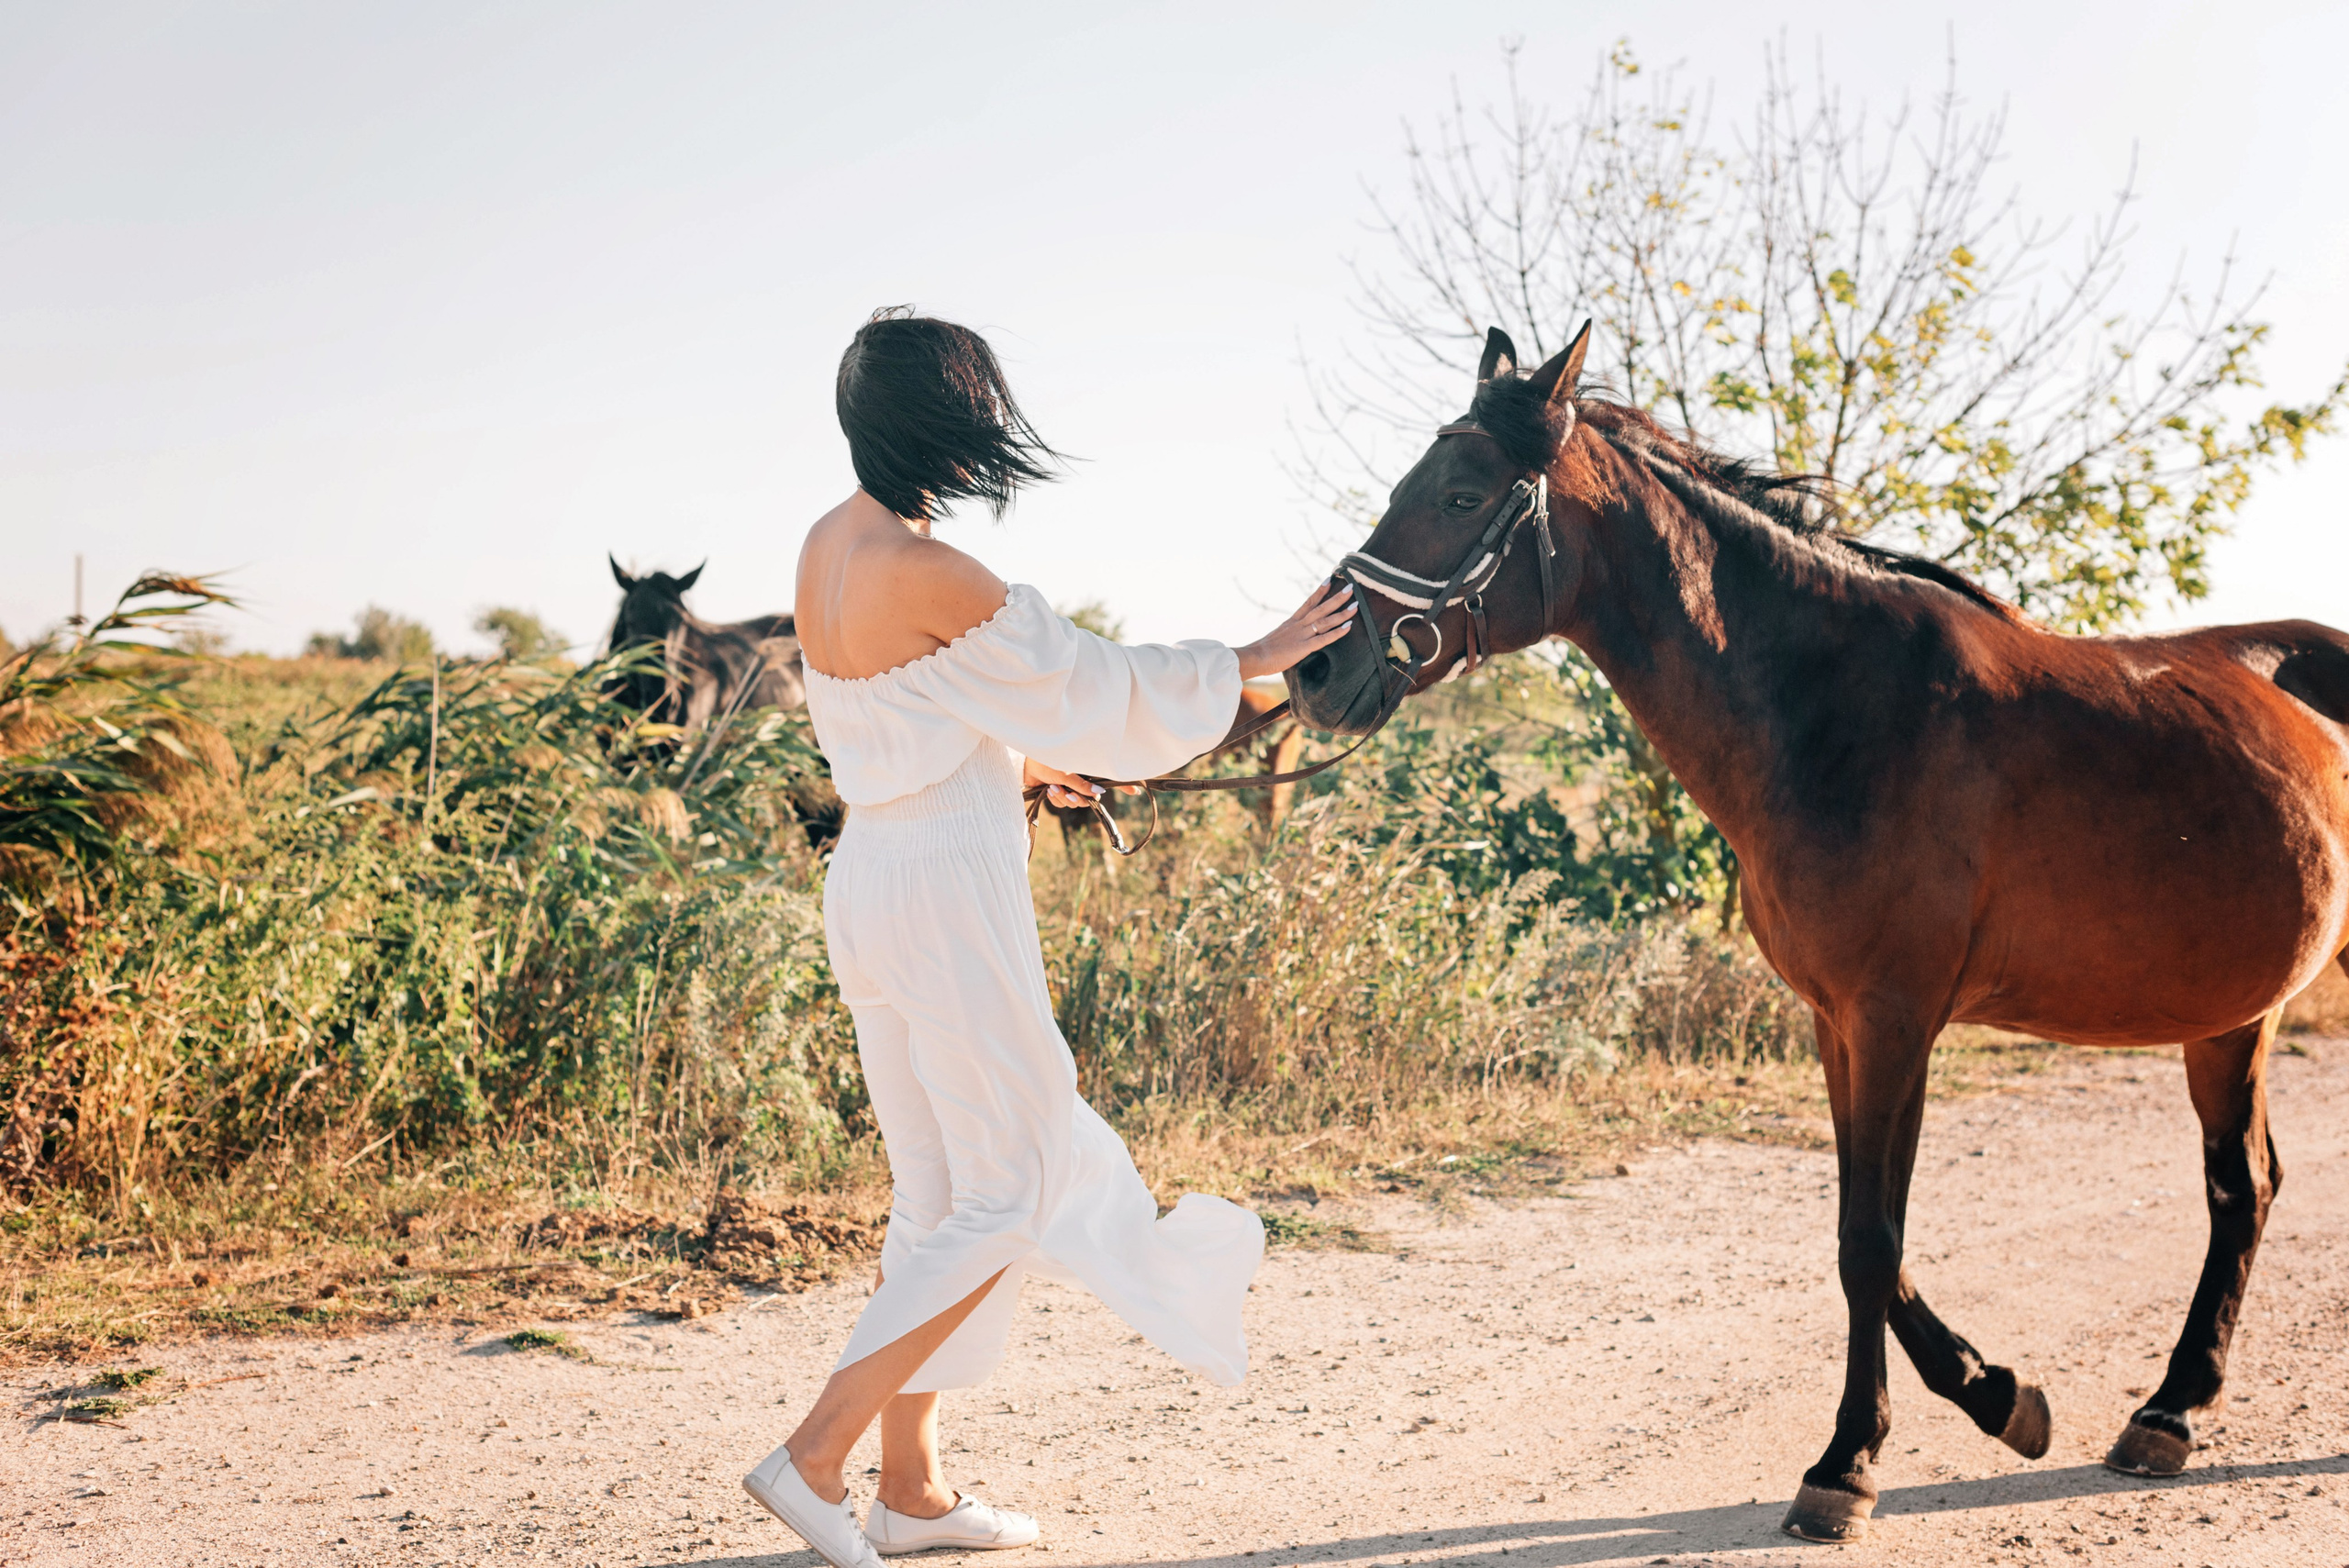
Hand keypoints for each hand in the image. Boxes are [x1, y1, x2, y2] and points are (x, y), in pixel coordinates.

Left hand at [1023, 756, 1140, 809]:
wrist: (1025, 763)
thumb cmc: (1047, 760)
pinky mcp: (1057, 791)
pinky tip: (1048, 789)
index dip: (1123, 785)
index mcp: (1086, 769)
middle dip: (1077, 799)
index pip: (1108, 779)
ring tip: (1053, 787)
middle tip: (1068, 793)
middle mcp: (1080, 778)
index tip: (1136, 790)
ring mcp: (1068, 785)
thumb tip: (1099, 793)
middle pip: (1089, 798)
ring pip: (1073, 803)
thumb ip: (1082, 785)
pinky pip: (1061, 804)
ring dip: (1062, 798)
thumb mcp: (1066, 773)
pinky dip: (1055, 798)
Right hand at [1234, 581, 1358, 680]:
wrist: (1255, 656)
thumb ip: (1287, 635)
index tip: (1329, 579)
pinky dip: (1337, 632)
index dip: (1320, 591)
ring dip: (1342, 613)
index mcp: (1292, 622)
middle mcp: (1299, 625)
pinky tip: (1348, 627)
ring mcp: (1302, 635)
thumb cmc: (1262, 651)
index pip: (1309, 602)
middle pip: (1321, 608)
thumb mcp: (1276, 638)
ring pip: (1326, 621)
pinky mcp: (1304, 648)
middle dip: (1337, 597)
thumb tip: (1289, 638)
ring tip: (1356, 605)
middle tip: (1351, 586)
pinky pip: (1324, 639)